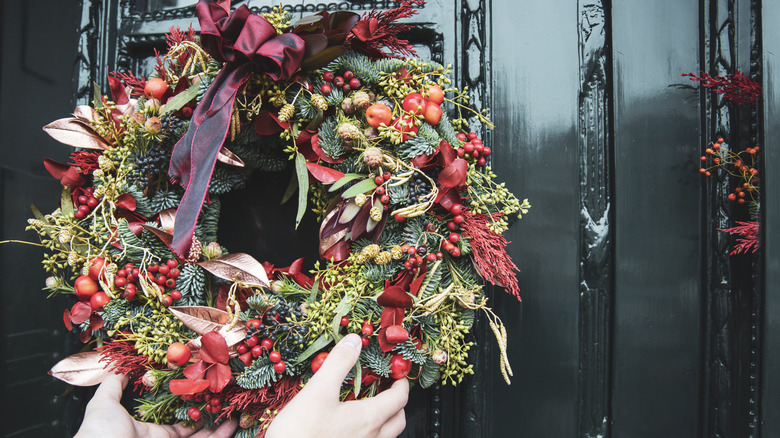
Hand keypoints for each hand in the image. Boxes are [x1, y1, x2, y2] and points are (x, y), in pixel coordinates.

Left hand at [73, 373, 237, 437]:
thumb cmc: (100, 434)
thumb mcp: (104, 404)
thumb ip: (113, 385)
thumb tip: (119, 367)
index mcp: (150, 434)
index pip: (178, 424)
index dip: (193, 410)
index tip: (206, 393)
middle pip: (196, 432)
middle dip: (212, 418)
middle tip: (227, 401)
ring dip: (222, 425)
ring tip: (237, 410)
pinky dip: (222, 436)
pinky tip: (234, 423)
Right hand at [266, 333, 408, 437]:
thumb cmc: (300, 431)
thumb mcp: (318, 390)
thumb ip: (339, 363)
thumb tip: (355, 340)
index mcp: (369, 419)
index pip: (399, 399)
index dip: (402, 384)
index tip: (398, 374)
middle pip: (398, 421)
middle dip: (397, 403)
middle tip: (387, 389)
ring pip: (386, 436)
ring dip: (385, 420)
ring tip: (371, 407)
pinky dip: (371, 434)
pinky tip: (352, 427)